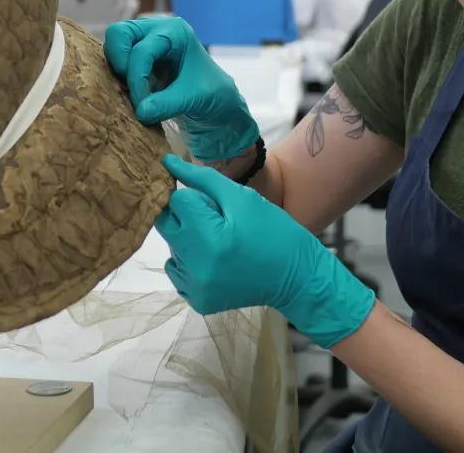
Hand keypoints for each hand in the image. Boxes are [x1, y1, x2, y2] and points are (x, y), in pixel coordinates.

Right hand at [104, 17, 259, 161]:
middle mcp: (156, 30)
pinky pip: (115, 60)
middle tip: (129, 88)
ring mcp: (144, 41)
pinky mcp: (136, 57)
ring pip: (113, 45)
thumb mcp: (193, 99)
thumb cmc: (212, 95)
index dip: (137, 79)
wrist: (217, 104)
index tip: (142, 106)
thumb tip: (140, 111)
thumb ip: (166, 104)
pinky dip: (118, 77)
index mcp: (175, 32)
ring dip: (118, 71)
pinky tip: (133, 94)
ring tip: (134, 93)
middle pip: (119, 33)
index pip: (142, 50)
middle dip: (119, 63)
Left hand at [156, 155, 375, 348]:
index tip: (216, 206)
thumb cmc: (274, 232)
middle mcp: (197, 266)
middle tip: (214, 222)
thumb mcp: (243, 199)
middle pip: (166, 225)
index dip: (195, 197)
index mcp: (210, 237)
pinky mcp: (198, 301)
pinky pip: (178, 272)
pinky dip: (191, 263)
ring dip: (188, 240)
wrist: (297, 278)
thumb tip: (167, 162)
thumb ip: (203, 179)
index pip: (177, 201)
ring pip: (171, 248)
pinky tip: (216, 262)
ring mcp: (195, 288)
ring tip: (220, 244)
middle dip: (186, 217)